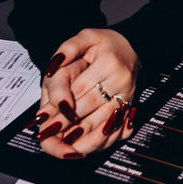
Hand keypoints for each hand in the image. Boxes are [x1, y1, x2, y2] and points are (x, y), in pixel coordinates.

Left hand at [36, 29, 138, 158]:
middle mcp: (121, 81)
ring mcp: (128, 96)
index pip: (80, 88)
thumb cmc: (108, 44)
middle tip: (48, 134)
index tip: (44, 119)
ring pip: (104, 122)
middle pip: (90, 107)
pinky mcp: (131, 107)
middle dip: (67, 123)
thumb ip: (68, 49)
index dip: (60, 105)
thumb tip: (51, 68)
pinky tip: (85, 147)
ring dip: (83, 137)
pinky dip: (101, 141)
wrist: (138, 47)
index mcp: (109, 63)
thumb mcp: (87, 36)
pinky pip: (118, 129)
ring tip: (64, 147)